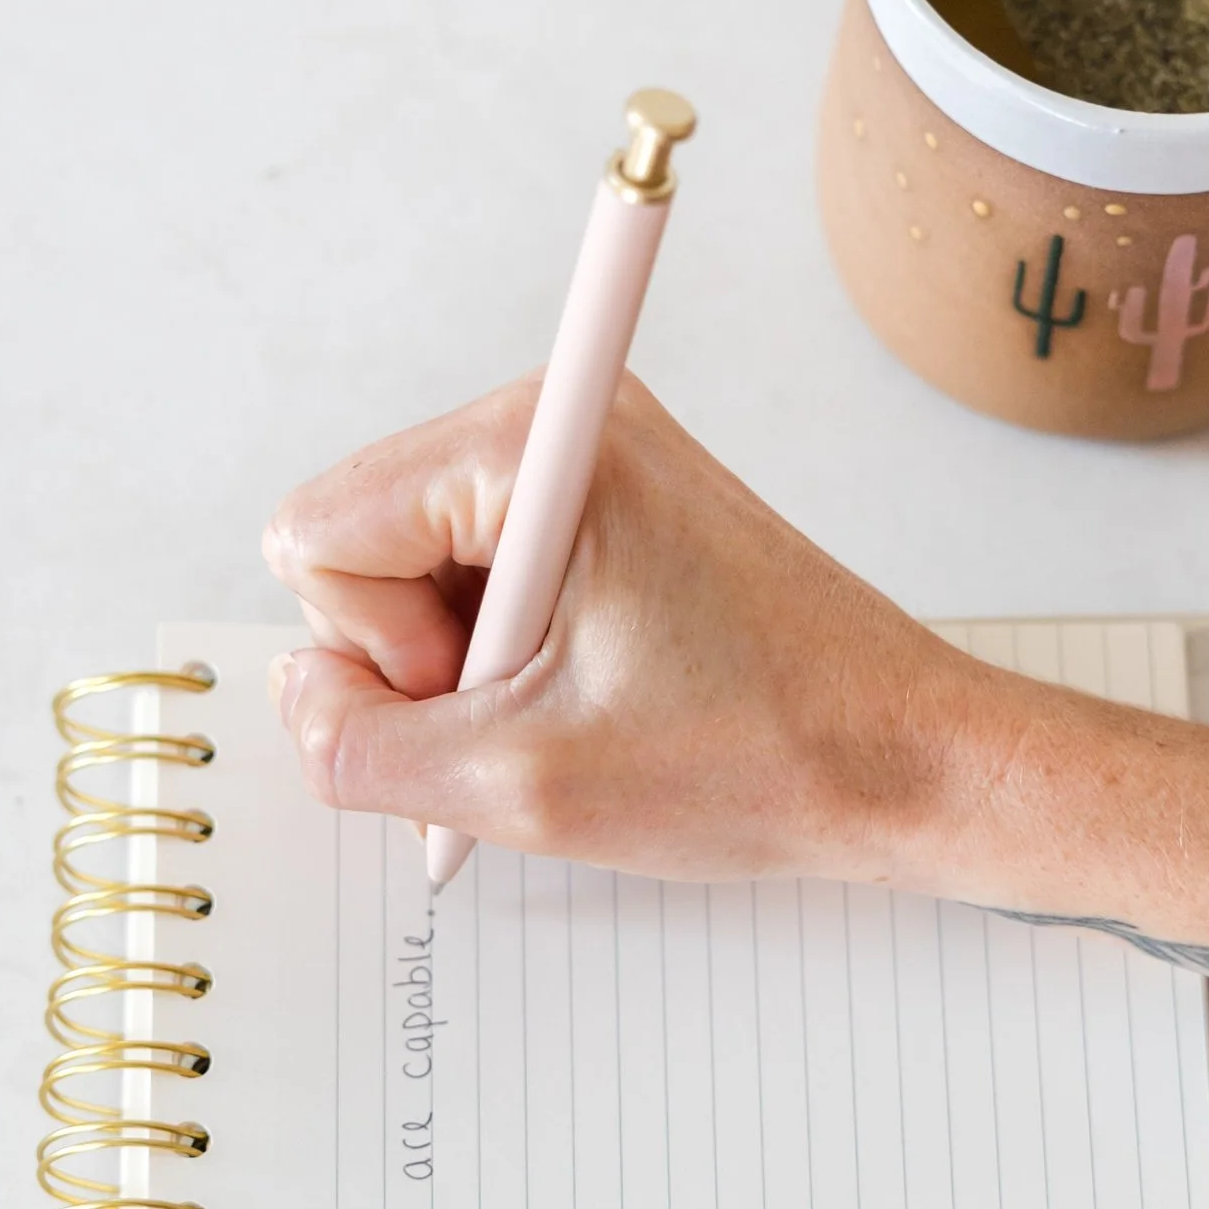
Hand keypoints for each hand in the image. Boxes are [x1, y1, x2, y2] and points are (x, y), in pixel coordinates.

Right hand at [263, 375, 978, 881]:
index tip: (491, 688)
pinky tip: (591, 703)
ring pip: (413, 574)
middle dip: (418, 658)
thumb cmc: (760, 759)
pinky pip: (480, 581)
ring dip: (467, 670)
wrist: (911, 763)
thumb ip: (356, 747)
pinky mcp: (611, 510)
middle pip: (358, 545)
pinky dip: (508, 661)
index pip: (314, 534)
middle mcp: (556, 422)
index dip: (375, 649)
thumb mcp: (518, 785)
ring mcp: (586, 463)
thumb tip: (296, 698)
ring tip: (579, 713)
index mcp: (531, 445)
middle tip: (541, 713)